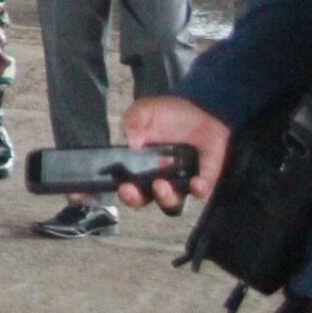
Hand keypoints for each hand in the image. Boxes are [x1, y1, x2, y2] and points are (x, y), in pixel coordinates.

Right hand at [117, 95, 228, 211]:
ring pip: (170, 202)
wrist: (203, 112)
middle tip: (129, 189)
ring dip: (164, 197)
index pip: (124, 185)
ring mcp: (180, 183)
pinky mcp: (203, 181)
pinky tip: (196, 182)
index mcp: (137, 165)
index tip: (108, 190)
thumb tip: (131, 141)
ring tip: (160, 184)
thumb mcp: (146, 109)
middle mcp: (156, 179)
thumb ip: (134, 119)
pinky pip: (201, 192)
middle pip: (143, 199)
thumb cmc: (169, 114)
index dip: (116, 192)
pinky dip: (198, 189)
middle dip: (134, 198)